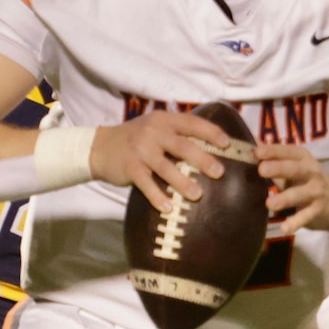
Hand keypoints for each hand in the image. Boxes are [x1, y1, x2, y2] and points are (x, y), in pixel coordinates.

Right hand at [91, 108, 229, 210]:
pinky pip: (146, 183)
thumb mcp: (156, 128)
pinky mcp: (129, 167)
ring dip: (183, 182)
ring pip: (166, 167)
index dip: (211, 132)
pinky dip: (157, 196)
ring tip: (197, 195)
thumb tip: (212, 150)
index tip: (227, 144)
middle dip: (203, 159)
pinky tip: (168, 208)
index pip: (192, 123)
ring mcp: (140, 149)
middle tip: (219, 173)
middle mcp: (153, 132)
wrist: (101, 147)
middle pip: (182, 146)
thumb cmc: (137, 139)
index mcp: (164, 120)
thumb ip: (178, 134)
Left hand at [259, 143, 328, 230]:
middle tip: (261, 170)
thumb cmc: (305, 179)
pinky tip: (285, 228)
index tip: (256, 152)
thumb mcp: (293, 165)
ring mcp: (315, 192)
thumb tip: (249, 145)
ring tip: (269, 204)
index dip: (273, 151)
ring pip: (299, 194)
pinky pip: (305, 217)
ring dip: (284, 198)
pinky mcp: (316, 211)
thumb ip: (273, 158)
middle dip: (279, 169)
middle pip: (295, 169)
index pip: (288, 151)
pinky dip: (295, 223)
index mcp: (302, 158)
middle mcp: (311, 172)